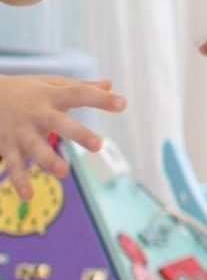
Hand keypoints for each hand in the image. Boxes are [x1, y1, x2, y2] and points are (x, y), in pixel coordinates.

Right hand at [0, 75, 124, 198]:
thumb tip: (109, 85)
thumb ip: (80, 87)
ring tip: (64, 173)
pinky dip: (19, 180)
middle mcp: (37, 113)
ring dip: (48, 160)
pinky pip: (14, 165)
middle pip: (58, 123)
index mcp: (52, 96)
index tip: (122, 104)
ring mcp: (21, 131)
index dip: (100, 99)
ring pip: (34, 147)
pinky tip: (28, 196)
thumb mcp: (51, 83)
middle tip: (98, 145)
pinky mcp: (7, 146)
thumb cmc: (27, 91)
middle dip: (77, 133)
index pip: (79, 94)